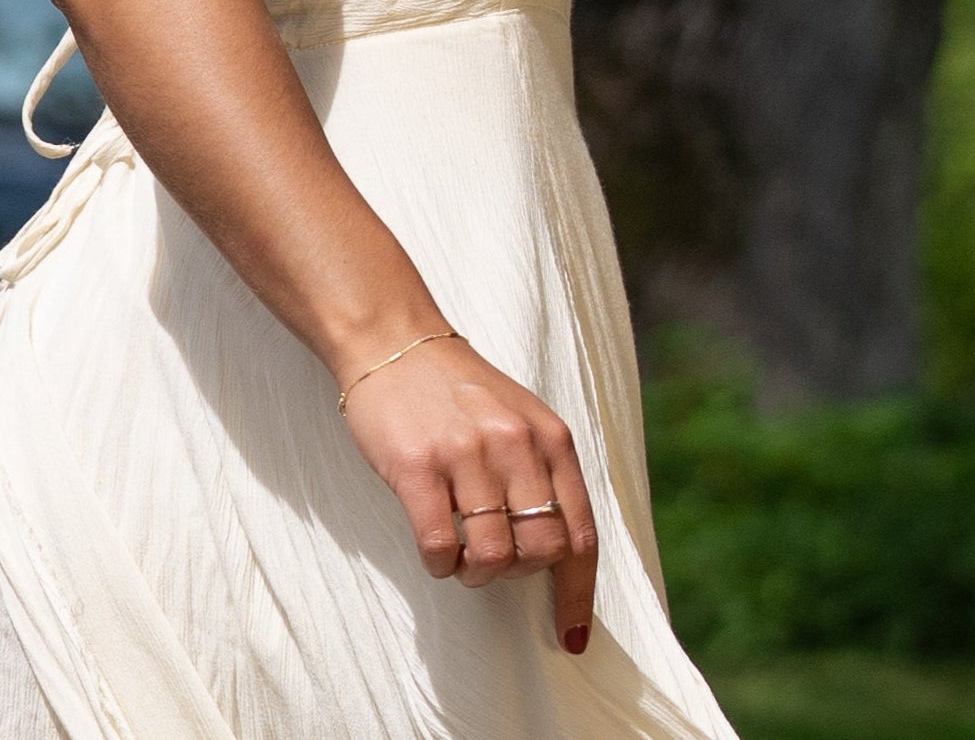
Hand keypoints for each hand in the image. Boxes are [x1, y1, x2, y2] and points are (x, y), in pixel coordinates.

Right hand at [339, 334, 597, 652]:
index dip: (578, 593)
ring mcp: (465, 454)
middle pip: (541, 551)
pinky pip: (439, 547)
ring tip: (460, 556)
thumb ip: (542, 473)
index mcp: (549, 437)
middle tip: (493, 562)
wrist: (393, 339)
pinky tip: (433, 549)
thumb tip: (560, 552)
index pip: (580, 533)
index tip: (571, 635)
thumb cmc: (457, 390)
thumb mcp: (519, 418)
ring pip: (492, 556)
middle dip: (519, 574)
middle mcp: (514, 444)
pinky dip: (439, 564)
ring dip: (475, 573)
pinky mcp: (417, 465)